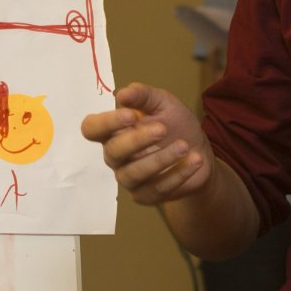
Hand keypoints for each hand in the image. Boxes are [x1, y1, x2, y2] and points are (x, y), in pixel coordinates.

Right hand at [81, 83, 213, 205]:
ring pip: (134, 173)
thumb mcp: (163, 103)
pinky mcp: (145, 196)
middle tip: (163, 129)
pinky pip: (156, 189)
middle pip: (112, 152)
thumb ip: (143, 96)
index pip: (91, 129)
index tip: (131, 115)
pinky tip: (194, 160)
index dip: (106, 123)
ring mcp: (128, 178)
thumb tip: (122, 94)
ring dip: (160, 159)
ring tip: (184, 146)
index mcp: (113, 131)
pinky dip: (177, 174)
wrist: (199, 152)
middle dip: (137, 140)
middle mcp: (115, 156)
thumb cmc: (175, 125)